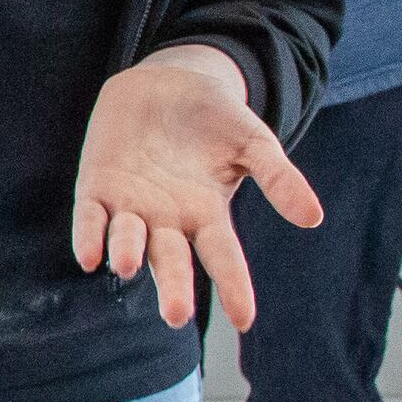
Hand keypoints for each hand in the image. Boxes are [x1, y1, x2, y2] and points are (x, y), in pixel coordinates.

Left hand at [70, 46, 325, 331]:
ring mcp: (131, 205)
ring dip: (126, 251)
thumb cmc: (217, 119)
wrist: (167, 81)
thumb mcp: (255, 144)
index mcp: (208, 215)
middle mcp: (168, 219)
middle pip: (171, 259)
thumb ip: (279, 178)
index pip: (223, 257)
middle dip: (173, 286)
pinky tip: (88, 256)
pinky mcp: (99, 185)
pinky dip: (88, 234)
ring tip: (128, 266)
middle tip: (176, 315)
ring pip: (128, 238)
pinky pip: (91, 216)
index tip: (244, 319)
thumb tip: (313, 218)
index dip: (233, 287)